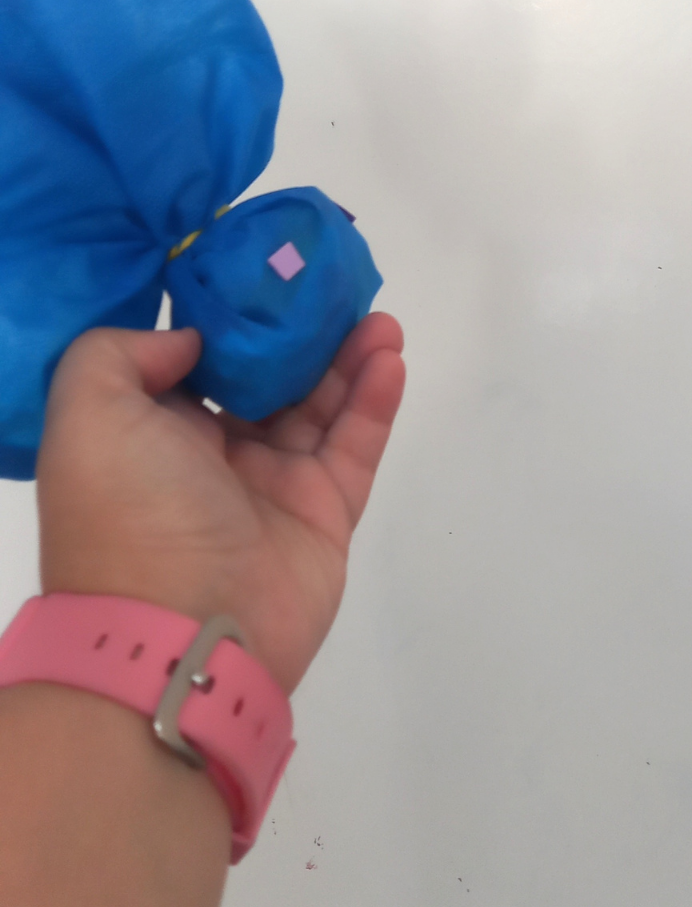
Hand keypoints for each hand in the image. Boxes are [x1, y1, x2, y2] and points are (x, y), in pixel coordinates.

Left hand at [35, 315, 404, 692]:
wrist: (183, 635)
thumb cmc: (129, 515)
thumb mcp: (86, 414)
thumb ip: (120, 353)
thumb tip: (191, 339)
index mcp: (150, 433)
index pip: (195, 361)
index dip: (228, 317)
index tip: (263, 271)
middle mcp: (209, 457)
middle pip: (265, 377)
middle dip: (299, 332)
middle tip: (334, 286)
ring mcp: (271, 487)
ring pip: (318, 405)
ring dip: (348, 357)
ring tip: (378, 315)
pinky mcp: (324, 515)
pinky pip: (354, 446)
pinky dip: (374, 401)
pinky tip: (388, 356)